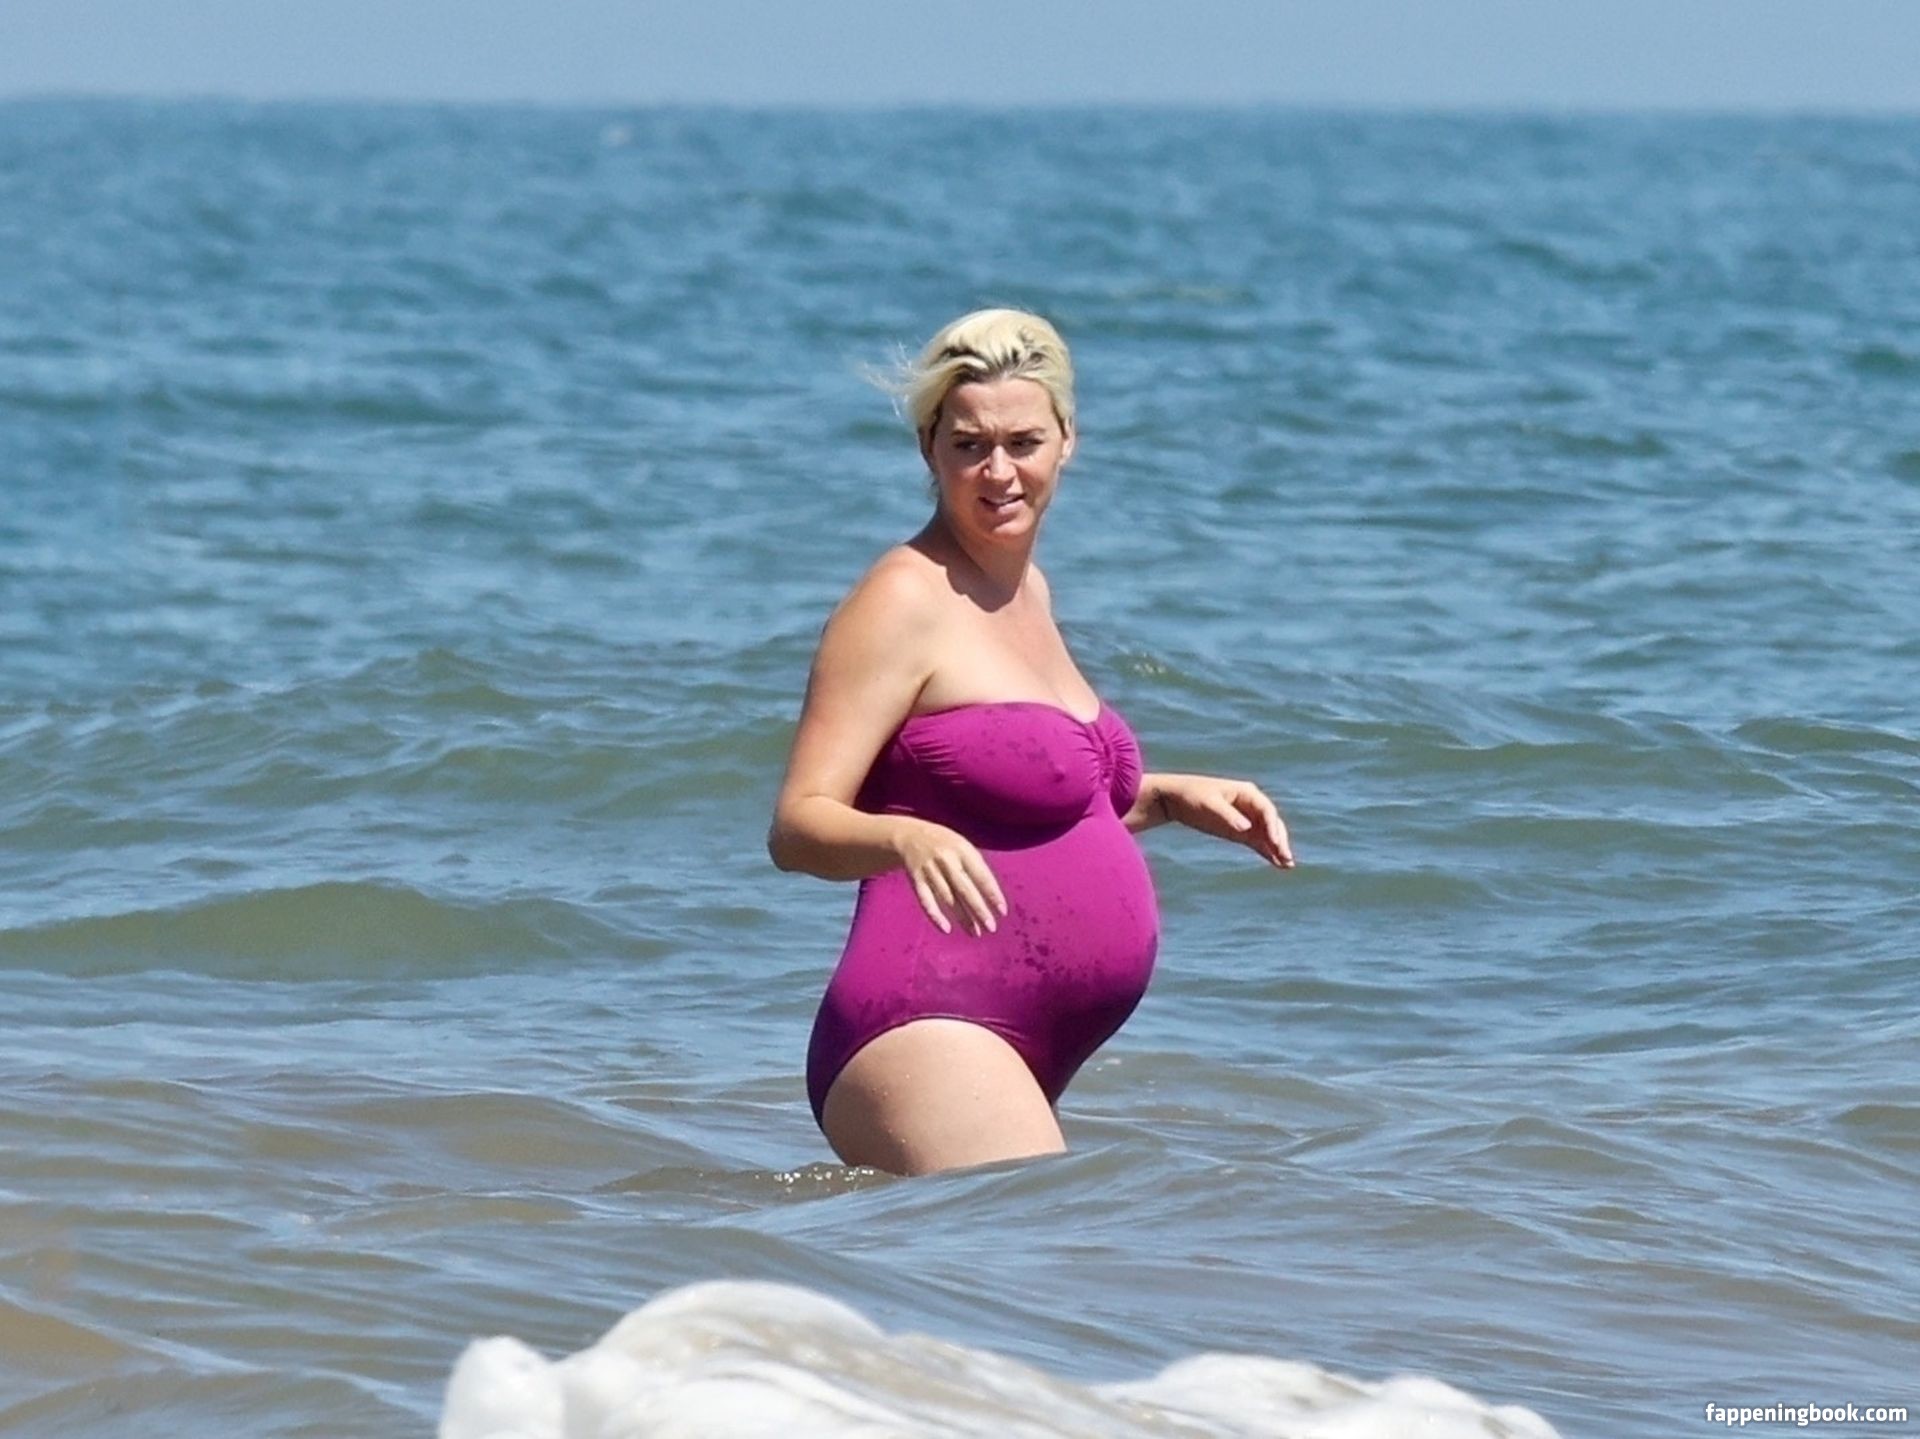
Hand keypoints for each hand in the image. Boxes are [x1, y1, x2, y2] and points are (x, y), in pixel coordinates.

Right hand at [891, 818, 1008, 934]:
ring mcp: (930, 871)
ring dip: (962, 918)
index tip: (1002, 912)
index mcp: (962, 850)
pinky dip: (935, 916)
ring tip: (975, 933)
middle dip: (979, 910)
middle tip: (991, 928)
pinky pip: (926, 901)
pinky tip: (946, 929)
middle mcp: (946, 860)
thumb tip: (992, 895)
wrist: (910, 835)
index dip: (993, 894)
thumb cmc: (945, 844)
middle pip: (965, 890)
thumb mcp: (963, 845)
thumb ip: (976, 866)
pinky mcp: (916, 880)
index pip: (981, 875)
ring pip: (948, 899)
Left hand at [1159, 775, 1294, 868]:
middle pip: (1272, 823)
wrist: (1175, 800)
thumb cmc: (1192, 796)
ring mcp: (1247, 819)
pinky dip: (1267, 852)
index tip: (1276, 844)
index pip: (1266, 811)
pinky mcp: (1240, 831)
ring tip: (1287, 865)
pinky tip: (1277, 864)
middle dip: (1280, 840)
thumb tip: (1246, 828)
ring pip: (1267, 835)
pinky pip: (1258, 842)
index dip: (1273, 827)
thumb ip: (1228, 816)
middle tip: (1287, 858)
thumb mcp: (1209, 805)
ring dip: (1277, 849)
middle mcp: (1251, 805)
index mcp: (1246, 792)